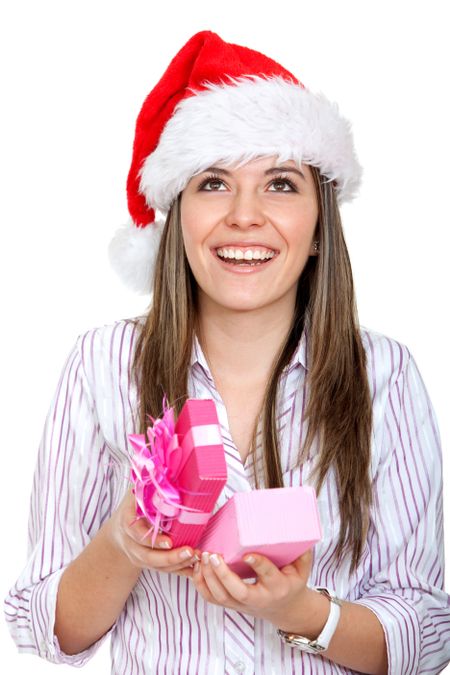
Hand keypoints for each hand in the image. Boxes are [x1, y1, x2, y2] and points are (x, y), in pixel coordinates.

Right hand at [107, 489, 198, 577]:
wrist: (121, 530)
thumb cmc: (133, 506)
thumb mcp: (136, 492)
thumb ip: (148, 484)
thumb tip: (163, 466)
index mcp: (128, 524)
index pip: (138, 535)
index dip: (154, 540)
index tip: (169, 542)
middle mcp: (132, 544)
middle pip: (149, 557)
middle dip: (171, 557)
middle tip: (190, 551)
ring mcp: (140, 557)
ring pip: (158, 567)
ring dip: (178, 564)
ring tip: (197, 557)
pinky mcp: (151, 564)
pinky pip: (165, 571)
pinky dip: (180, 571)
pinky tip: (195, 569)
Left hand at [191, 549, 321, 631]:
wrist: (285, 609)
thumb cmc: (292, 582)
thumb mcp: (302, 569)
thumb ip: (302, 550)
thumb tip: (300, 526)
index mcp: (278, 586)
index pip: (267, 576)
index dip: (258, 565)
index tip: (247, 553)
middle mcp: (259, 598)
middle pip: (238, 592)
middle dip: (223, 575)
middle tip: (213, 555)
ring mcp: (243, 604)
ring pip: (221, 597)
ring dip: (208, 577)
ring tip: (203, 556)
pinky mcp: (231, 604)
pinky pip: (212, 598)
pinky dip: (201, 584)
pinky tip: (197, 567)